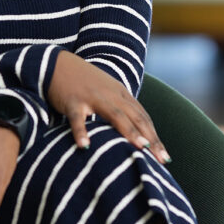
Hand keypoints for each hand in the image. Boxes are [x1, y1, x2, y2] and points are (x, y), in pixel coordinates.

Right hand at [46, 52, 170, 163]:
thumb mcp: (107, 93)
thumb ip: (121, 110)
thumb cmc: (84, 84)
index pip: (142, 117)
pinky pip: (77, 118)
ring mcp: (92, 97)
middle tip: (161, 159)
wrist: (58, 63)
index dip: (155, 137)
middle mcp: (111, 95)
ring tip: (140, 148)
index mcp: (121, 94)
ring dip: (129, 131)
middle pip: (135, 117)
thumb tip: (135, 136)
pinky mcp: (73, 101)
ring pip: (114, 114)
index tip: (165, 158)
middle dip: (150, 138)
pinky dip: (81, 131)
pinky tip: (85, 146)